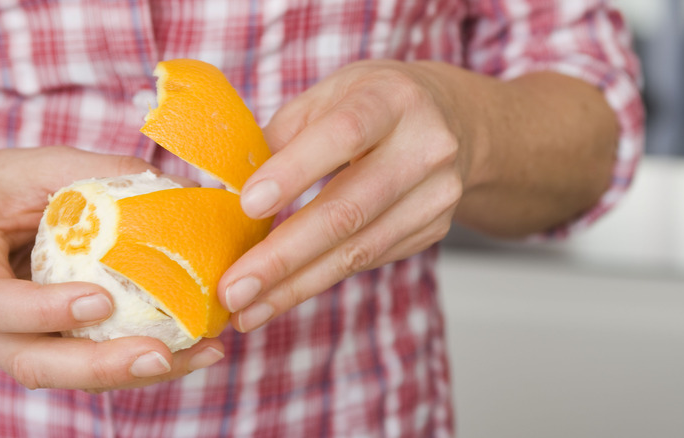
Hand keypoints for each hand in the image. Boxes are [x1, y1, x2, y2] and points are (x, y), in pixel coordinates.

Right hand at [0, 147, 224, 391]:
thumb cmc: (2, 188)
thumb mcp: (39, 169)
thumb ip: (100, 174)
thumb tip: (180, 187)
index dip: (44, 310)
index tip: (100, 301)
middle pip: (39, 363)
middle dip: (104, 365)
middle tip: (161, 355)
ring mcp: (27, 339)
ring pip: (76, 372)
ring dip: (139, 371)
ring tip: (202, 353)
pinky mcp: (59, 343)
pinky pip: (98, 361)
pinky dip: (145, 358)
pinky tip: (196, 348)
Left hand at [219, 60, 469, 331]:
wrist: (456, 122)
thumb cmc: (377, 104)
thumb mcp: (331, 95)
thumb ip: (284, 134)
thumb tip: (227, 186)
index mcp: (393, 99)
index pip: (344, 135)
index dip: (296, 171)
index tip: (247, 206)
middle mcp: (425, 148)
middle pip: (350, 210)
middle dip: (284, 256)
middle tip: (233, 289)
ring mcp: (436, 196)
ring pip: (358, 250)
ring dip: (295, 285)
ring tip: (247, 309)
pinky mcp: (433, 230)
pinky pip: (368, 261)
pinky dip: (319, 280)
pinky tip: (281, 295)